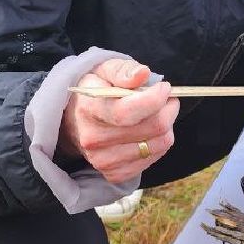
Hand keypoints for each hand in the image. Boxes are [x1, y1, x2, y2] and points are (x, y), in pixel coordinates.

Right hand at [59, 59, 178, 184]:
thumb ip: (123, 70)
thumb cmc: (96, 90)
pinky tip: (148, 132)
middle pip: (152, 128)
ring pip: (160, 144)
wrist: (75, 120)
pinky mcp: (115, 174)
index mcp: (89, 109)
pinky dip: (158, 143)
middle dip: (168, 109)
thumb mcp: (105, 70)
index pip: (128, 111)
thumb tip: (143, 74)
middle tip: (167, 99)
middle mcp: (94, 139)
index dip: (156, 98)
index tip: (164, 88)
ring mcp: (104, 160)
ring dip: (167, 126)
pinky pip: (154, 158)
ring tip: (156, 114)